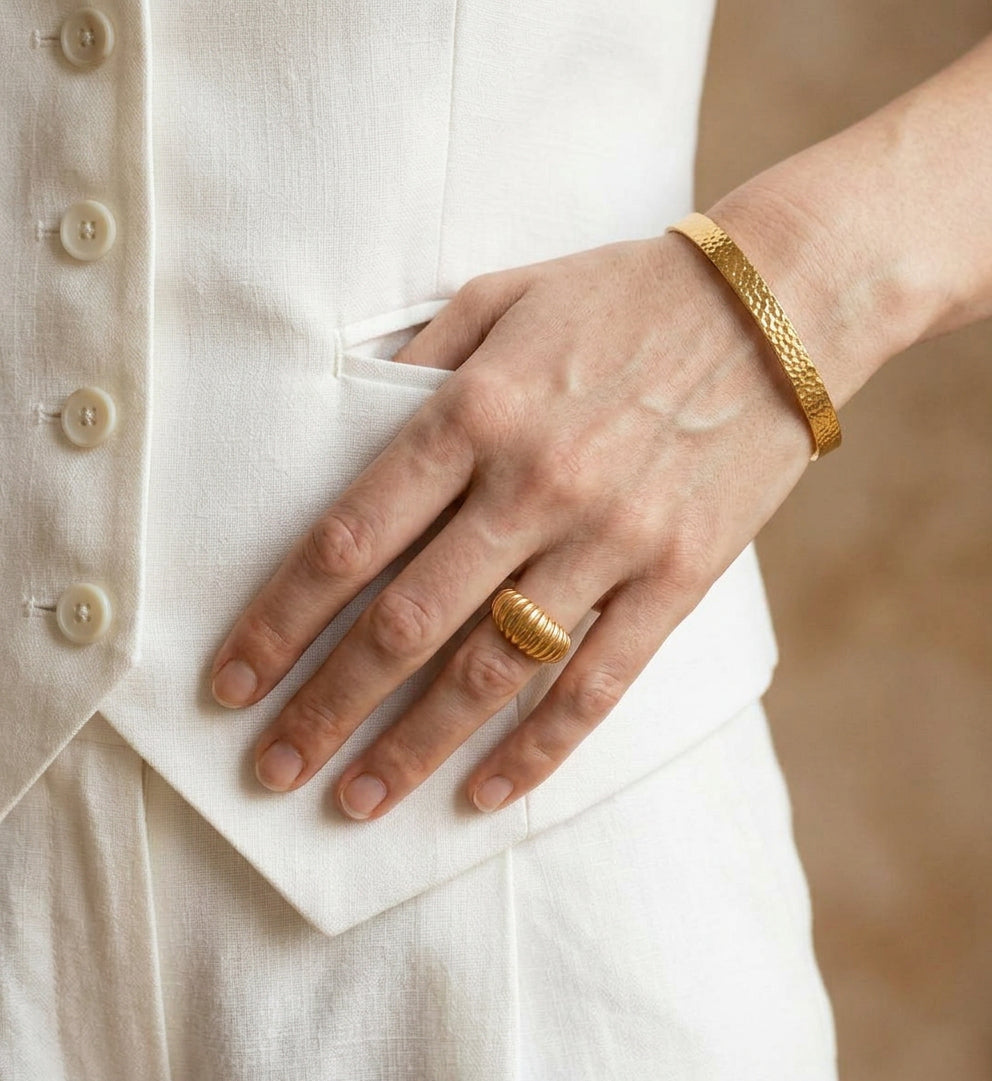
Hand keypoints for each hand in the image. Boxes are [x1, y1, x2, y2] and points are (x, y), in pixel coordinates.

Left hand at [209, 230, 813, 819]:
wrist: (774, 306)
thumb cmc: (624, 296)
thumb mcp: (503, 294)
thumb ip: (418, 359)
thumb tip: (345, 424)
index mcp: (476, 411)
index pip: (350, 539)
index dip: (280, 620)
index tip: (234, 680)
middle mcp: (534, 484)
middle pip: (405, 622)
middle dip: (326, 706)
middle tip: (272, 767)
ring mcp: (611, 540)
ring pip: (494, 668)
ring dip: (415, 744)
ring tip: (358, 801)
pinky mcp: (677, 578)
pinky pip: (600, 683)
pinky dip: (539, 748)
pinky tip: (486, 793)